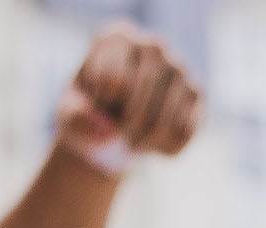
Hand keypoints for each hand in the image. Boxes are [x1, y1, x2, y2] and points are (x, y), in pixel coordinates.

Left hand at [54, 24, 203, 176]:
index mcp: (117, 39)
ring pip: (164, 124)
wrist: (112, 125)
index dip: (102, 109)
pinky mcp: (197, 94)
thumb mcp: (69, 116)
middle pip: (139, 107)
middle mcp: (153, 46)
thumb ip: (76, 120)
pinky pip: (183, 135)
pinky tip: (153, 142)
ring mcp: (179, 68)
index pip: (114, 83)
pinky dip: (164, 151)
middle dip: (122, 136)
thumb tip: (108, 131)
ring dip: (143, 146)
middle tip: (115, 137)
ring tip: (131, 141)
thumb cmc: (88, 114)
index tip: (97, 105)